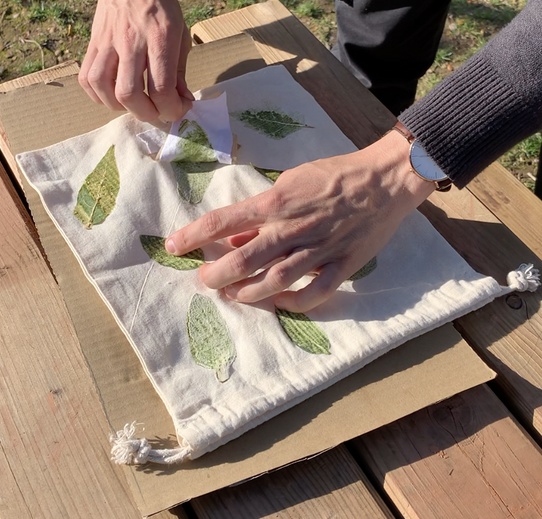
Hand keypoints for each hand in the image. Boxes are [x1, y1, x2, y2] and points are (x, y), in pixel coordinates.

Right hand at [79, 0, 193, 121]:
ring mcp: (108, 41)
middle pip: (129, 93)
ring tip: (134, 105)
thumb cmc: (161, 6)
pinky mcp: (93, 42)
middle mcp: (131, 41)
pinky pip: (86, 76)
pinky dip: (97, 95)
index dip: (172, 109)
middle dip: (146, 114)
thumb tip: (182, 102)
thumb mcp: (180, 34)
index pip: (161, 88)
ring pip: (102, 86)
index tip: (179, 109)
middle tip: (157, 112)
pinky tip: (112, 96)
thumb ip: (180, 71)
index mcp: (159, 38)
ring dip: (119, 106)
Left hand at [166, 130, 434, 311]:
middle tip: (205, 281)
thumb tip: (234, 234)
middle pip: (245, 258)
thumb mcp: (292, 181)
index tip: (174, 246)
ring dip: (249, 293)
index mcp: (277, 202)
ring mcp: (319, 249)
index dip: (194, 235)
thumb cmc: (334, 175)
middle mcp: (292, 228)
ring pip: (276, 280)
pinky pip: (317, 292)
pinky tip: (281, 303)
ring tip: (233, 296)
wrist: (385, 179)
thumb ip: (262, 210)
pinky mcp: (343, 264)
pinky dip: (296, 303)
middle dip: (218, 273)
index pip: (224, 220)